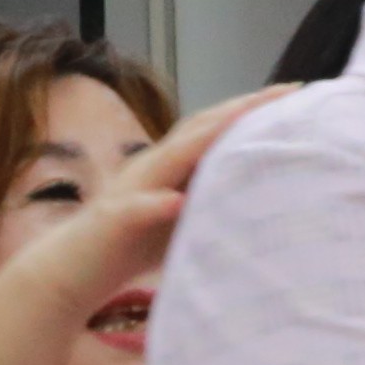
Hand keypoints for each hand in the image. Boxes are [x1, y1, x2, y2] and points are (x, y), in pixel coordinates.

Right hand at [31, 87, 286, 304]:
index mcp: (170, 165)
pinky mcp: (113, 221)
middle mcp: (151, 167)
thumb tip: (261, 192)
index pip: (213, 129)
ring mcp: (131, 190)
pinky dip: (157, 204)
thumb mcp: (183, 218)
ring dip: (205, 138)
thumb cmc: (130, 246)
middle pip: (198, 129)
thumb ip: (211, 198)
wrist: (72, 272)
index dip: (250, 110)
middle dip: (240, 109)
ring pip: (170, 157)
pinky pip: (136, 209)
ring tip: (242, 120)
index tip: (292, 94)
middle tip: (284, 92)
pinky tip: (177, 200)